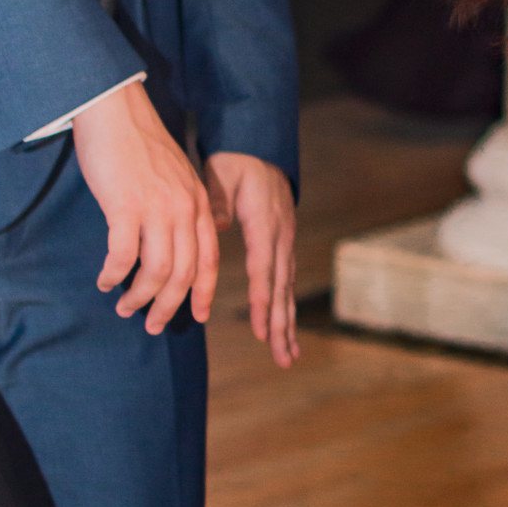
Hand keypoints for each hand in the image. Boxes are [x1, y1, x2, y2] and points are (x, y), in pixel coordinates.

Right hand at [72, 80, 218, 332]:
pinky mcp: (125, 206)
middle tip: (153, 326)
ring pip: (156, 272)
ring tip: (124, 308)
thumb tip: (172, 243)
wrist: (115, 110)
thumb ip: (181, 207)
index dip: (204, 292)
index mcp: (198, 204)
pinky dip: (114, 274)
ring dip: (139, 297)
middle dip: (168, 306)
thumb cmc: (139, 144)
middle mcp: (183, 210)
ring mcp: (156, 209)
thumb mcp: (175, 176)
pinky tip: (104, 281)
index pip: (209, 259)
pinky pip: (123, 255)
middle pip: (184, 274)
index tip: (198, 315)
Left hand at [204, 152, 298, 368]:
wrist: (257, 147)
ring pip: (287, 288)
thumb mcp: (221, 177)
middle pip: (282, 288)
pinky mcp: (282, 243)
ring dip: (287, 323)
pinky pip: (284, 280)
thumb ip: (219, 204)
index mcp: (266, 224)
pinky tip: (283, 326)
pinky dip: (284, 306)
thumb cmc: (233, 162)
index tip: (262, 331)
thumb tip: (219, 226)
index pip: (264, 270)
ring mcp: (285, 241)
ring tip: (287, 355)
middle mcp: (281, 236)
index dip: (263, 302)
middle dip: (282, 326)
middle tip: (282, 359)